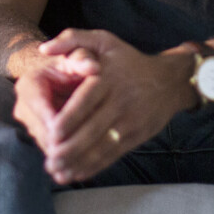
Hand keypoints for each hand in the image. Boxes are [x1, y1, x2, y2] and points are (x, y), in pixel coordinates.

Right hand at [11, 48, 98, 155]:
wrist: (66, 74)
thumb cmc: (75, 64)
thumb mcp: (79, 56)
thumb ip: (83, 59)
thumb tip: (92, 66)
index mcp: (29, 84)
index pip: (38, 104)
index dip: (53, 117)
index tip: (72, 128)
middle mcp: (24, 105)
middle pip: (40, 128)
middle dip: (59, 140)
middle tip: (81, 151)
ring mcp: (31, 123)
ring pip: (45, 142)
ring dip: (62, 152)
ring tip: (83, 160)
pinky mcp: (40, 135)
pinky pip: (51, 149)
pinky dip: (65, 157)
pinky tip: (82, 163)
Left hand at [34, 29, 195, 184]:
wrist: (169, 80)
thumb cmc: (128, 60)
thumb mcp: (103, 40)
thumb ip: (71, 39)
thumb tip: (44, 49)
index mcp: (108, 78)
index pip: (85, 102)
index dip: (68, 120)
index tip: (50, 133)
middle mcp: (120, 101)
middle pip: (92, 129)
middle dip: (69, 148)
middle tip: (49, 159)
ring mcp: (129, 121)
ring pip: (102, 146)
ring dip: (79, 162)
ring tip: (58, 172)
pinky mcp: (136, 136)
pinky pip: (113, 154)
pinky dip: (94, 167)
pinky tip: (77, 174)